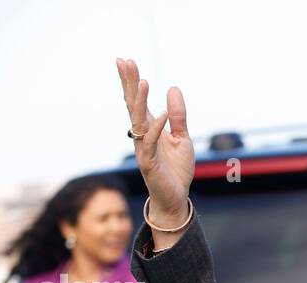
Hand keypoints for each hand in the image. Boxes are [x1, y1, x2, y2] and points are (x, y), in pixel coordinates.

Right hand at [115, 58, 194, 227]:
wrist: (176, 197)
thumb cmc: (176, 169)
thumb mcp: (182, 138)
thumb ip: (178, 116)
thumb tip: (173, 88)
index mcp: (149, 128)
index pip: (138, 101)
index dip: (132, 82)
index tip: (126, 61)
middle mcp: (142, 136)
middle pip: (133, 105)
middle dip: (129, 84)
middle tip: (123, 61)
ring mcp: (143, 149)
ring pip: (138, 121)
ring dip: (140, 102)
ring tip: (143, 81)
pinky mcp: (149, 163)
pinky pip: (150, 143)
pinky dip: (156, 129)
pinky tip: (159, 114)